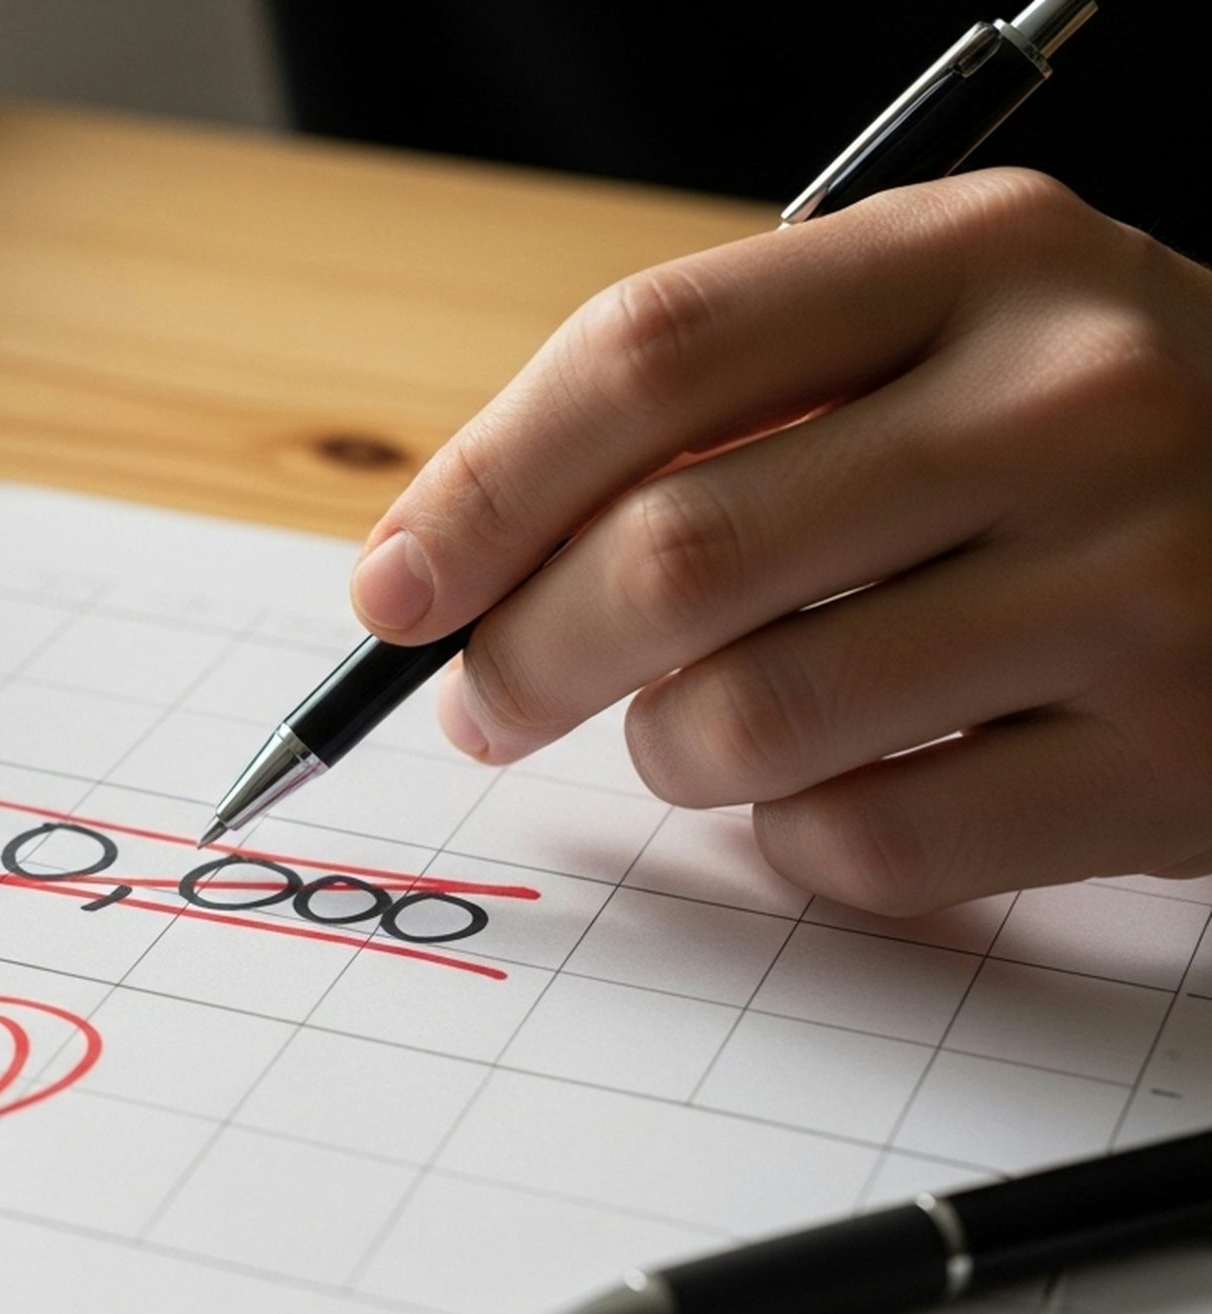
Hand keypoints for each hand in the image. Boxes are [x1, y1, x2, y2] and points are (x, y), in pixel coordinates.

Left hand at [353, 170, 1211, 914]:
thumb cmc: (1088, 438)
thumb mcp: (941, 335)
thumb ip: (719, 408)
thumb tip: (445, 555)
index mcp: (984, 255)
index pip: (653, 355)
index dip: (482, 486)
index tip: (393, 587)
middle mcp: (1072, 402)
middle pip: (675, 551)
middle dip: (520, 654)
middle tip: (479, 702)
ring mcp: (1140, 586)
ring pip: (748, 718)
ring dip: (662, 752)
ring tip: (687, 730)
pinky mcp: (1172, 765)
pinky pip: (865, 846)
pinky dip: (792, 841)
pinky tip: (825, 793)